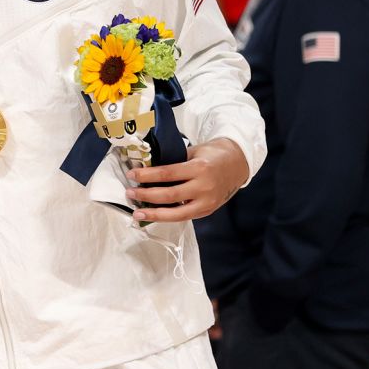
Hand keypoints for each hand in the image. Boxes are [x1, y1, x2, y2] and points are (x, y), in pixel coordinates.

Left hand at [125, 138, 248, 222]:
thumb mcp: (193, 152)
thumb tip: (147, 168)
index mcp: (199, 168)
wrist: (238, 164)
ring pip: (177, 213)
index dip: (147, 176)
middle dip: (146, 195)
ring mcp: (207, 201)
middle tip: (129, 193)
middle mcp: (204, 187)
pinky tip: (154, 215)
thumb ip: (174, 161)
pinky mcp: (208, 210)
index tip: (131, 174)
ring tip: (137, 213)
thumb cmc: (212, 155)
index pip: (167, 173)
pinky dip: (168, 217)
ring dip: (154, 214)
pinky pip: (184, 216)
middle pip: (169, 195)